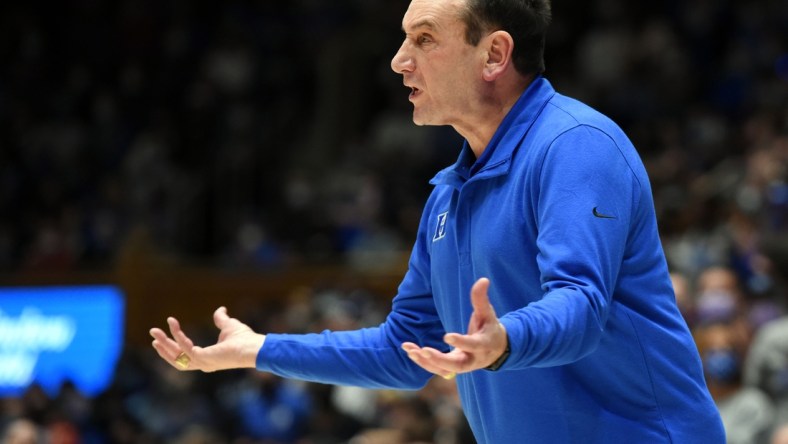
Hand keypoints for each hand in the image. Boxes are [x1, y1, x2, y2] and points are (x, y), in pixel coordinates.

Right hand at [150, 306, 264, 371]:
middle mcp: (202, 363)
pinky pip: (186, 348)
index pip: (184, 354)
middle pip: (176, 357)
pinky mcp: (204, 359)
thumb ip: (222, 319)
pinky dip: (179, 337)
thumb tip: (221, 309)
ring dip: (164, 344)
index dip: (172, 345)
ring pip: (177, 356)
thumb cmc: (245, 339)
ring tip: (155, 332)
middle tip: (153, 332)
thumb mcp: (229, 325)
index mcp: (207, 358)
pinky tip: (174, 326)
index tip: (162, 334)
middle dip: (163, 345)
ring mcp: (203, 363)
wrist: (254, 347)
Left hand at [401, 277, 507, 378]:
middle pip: (457, 365)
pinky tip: (409, 350)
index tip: (446, 336)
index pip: (472, 345)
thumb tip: (483, 279)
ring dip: (426, 362)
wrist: (495, 349)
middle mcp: (473, 360)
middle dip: (440, 359)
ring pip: (444, 370)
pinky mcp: (452, 368)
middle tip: (424, 350)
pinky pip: (436, 368)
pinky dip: (422, 362)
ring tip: (411, 350)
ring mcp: (462, 366)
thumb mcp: (488, 313)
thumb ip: (481, 299)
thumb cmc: (489, 327)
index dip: (460, 342)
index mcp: (483, 345)